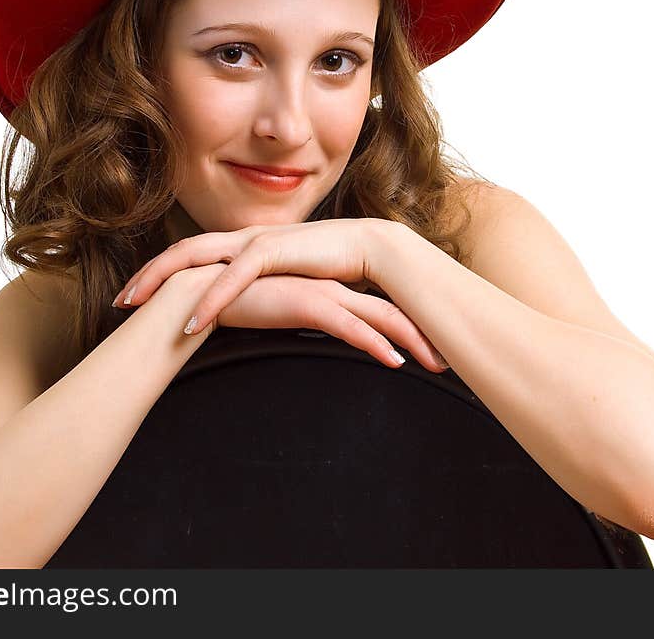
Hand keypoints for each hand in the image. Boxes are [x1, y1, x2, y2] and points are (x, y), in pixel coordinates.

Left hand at [113, 219, 382, 333]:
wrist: (368, 247)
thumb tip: (246, 308)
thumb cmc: (330, 265)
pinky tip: (190, 323)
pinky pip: (232, 277)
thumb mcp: (286, 278)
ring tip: (137, 307)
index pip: (190, 254)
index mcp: (241, 243)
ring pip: (196, 257)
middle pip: (181, 251)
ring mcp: (255, 240)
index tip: (135, 296)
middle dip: (147, 275)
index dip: (159, 273)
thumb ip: (262, 287)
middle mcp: (241, 237)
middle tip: (119, 302)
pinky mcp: (274, 251)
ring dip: (163, 282)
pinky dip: (209, 300)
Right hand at [173, 263, 449, 373]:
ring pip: (381, 318)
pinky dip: (377, 344)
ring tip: (438, 364)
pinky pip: (351, 327)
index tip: (429, 348)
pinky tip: (396, 362)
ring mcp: (323, 293)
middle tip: (448, 359)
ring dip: (412, 341)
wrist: (205, 293)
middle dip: (423, 334)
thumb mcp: (285, 313)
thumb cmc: (242, 304)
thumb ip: (306, 319)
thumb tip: (322, 335)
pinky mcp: (308, 303)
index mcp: (330, 289)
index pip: (379, 306)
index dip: (408, 326)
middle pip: (391, 311)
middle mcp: (333, 288)